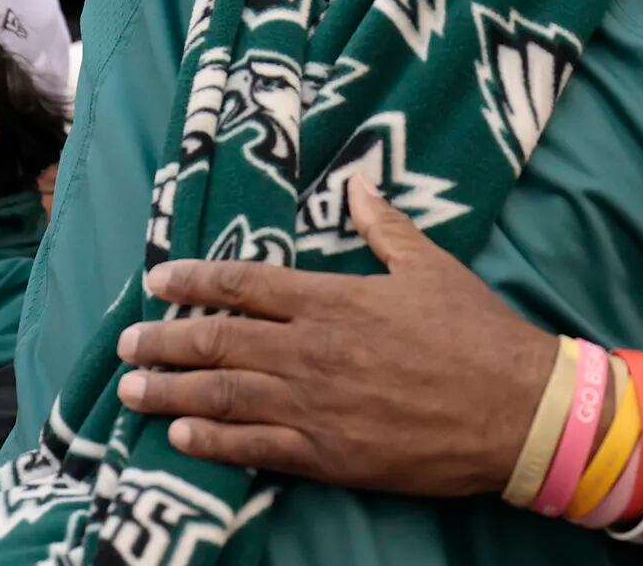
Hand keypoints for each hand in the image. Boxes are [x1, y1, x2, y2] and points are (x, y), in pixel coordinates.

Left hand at [114, 178, 556, 494]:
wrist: (516, 410)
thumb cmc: (476, 333)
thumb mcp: (430, 266)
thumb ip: (384, 227)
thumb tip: (358, 186)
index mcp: (333, 299)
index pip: (244, 284)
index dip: (194, 280)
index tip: (158, 280)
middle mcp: (312, 349)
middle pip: (219, 340)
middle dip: (165, 339)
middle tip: (126, 342)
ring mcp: (316, 406)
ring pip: (224, 394)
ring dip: (171, 390)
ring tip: (132, 388)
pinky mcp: (329, 456)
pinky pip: (255, 448)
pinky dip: (213, 441)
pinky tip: (181, 434)